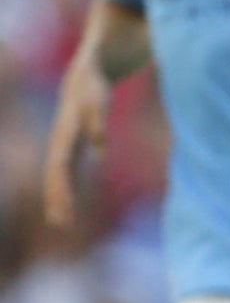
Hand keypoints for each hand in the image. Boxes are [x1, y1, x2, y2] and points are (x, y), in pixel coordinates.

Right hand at [41, 63, 111, 226]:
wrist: (84, 78)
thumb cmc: (92, 90)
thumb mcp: (98, 104)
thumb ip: (97, 125)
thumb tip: (100, 152)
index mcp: (64, 137)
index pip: (60, 168)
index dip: (62, 188)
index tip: (65, 206)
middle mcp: (59, 144)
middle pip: (55, 178)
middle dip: (57, 200)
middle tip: (60, 224)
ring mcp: (63, 147)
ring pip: (57, 178)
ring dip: (58, 200)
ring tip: (61, 223)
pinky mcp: (71, 148)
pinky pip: (66, 174)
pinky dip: (65, 190)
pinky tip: (67, 207)